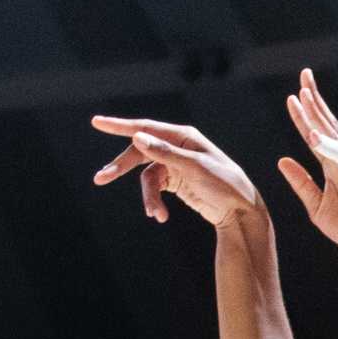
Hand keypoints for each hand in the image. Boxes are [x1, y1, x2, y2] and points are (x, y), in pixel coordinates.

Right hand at [89, 117, 261, 228]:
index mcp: (183, 136)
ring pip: (147, 177)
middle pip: (139, 153)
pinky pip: (156, 189)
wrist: (240, 211)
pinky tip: (159, 216)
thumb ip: (166, 153)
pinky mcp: (175, 182)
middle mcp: (176, 146)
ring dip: (148, 197)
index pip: (145, 127)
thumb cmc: (224, 184)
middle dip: (121, 167)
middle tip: (100, 179)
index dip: (119, 125)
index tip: (96, 122)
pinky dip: (155, 202)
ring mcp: (174, 164)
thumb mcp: (196, 168)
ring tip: (155, 214)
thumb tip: (138, 138)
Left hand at [276, 69, 337, 263]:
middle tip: (304, 76)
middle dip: (315, 100)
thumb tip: (282, 160)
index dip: (304, 116)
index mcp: (333, 166)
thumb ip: (300, 182)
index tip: (292, 97)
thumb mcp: (315, 205)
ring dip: (318, 115)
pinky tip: (313, 136)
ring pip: (334, 135)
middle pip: (327, 125)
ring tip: (305, 96)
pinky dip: (328, 146)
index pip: (316, 136)